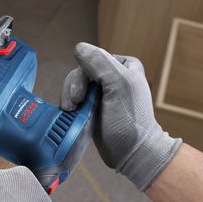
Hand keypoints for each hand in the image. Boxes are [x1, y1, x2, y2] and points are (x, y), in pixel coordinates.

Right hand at [60, 42, 181, 190]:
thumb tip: (79, 48)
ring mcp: (102, 94)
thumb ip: (99, 62)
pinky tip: (73, 115)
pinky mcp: (92, 108)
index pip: (93, 58)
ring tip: (72, 111)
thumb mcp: (119, 84)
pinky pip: (74, 99)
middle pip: (81, 72)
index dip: (83, 74)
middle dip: (74, 87)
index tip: (81, 94)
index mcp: (124, 66)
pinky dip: (70, 106)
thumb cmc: (130, 120)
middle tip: (74, 104)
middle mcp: (113, 77)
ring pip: (74, 85)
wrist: (132, 153)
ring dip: (69, 97)